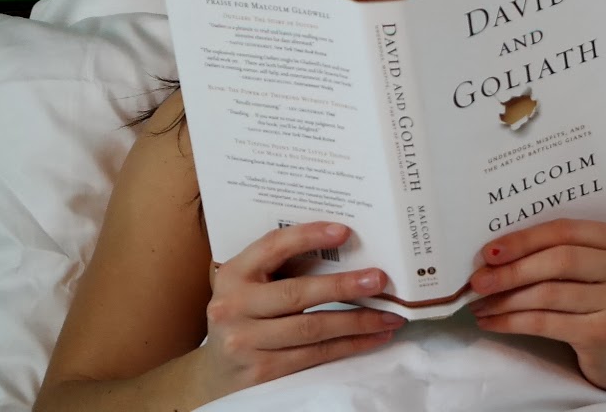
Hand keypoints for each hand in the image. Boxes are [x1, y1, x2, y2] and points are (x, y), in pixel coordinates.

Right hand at [199, 221, 405, 401]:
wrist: (216, 372)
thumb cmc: (244, 314)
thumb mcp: (249, 284)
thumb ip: (280, 266)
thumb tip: (339, 246)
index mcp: (233, 274)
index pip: (272, 247)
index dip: (308, 236)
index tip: (344, 232)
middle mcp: (234, 307)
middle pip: (297, 293)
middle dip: (343, 286)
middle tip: (378, 279)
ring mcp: (246, 343)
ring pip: (312, 329)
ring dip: (357, 322)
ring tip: (388, 315)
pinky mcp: (263, 374)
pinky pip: (314, 356)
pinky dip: (348, 346)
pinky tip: (371, 337)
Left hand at [468, 218, 605, 401]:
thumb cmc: (600, 299)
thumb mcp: (590, 267)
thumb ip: (556, 250)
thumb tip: (493, 251)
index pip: (563, 230)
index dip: (522, 239)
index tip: (488, 251)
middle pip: (557, 261)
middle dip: (510, 270)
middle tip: (477, 280)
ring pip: (548, 294)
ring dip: (505, 299)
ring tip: (478, 304)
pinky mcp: (605, 335)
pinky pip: (546, 323)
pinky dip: (512, 322)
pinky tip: (492, 322)